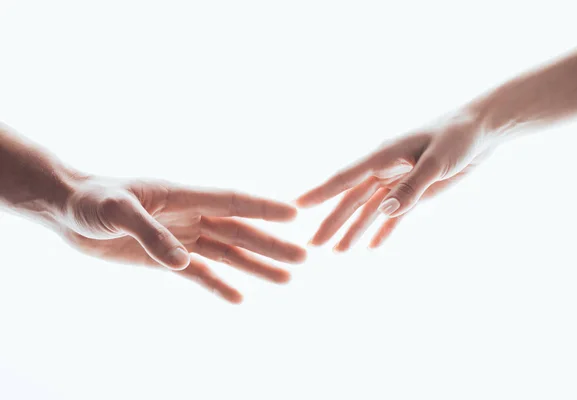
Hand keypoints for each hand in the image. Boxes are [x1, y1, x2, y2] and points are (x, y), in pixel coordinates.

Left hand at [57, 176, 305, 302]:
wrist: (69, 209)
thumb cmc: (91, 199)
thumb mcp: (116, 211)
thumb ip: (150, 233)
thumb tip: (184, 261)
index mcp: (182, 196)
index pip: (231, 202)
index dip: (262, 209)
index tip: (293, 214)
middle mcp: (189, 216)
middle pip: (238, 232)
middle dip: (271, 244)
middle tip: (302, 257)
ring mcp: (180, 236)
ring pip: (227, 253)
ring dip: (255, 265)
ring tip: (285, 278)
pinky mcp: (166, 256)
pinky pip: (200, 273)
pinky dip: (220, 285)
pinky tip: (239, 296)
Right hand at [296, 110, 492, 250]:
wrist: (481, 130)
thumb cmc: (458, 136)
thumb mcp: (437, 160)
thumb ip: (412, 186)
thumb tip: (383, 210)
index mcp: (384, 156)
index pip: (346, 177)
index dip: (321, 192)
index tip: (297, 205)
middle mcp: (385, 169)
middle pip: (352, 200)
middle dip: (332, 222)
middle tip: (313, 245)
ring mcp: (399, 181)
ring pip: (369, 210)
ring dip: (354, 230)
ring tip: (338, 252)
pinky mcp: (415, 191)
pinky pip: (394, 215)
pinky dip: (383, 230)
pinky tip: (372, 246)